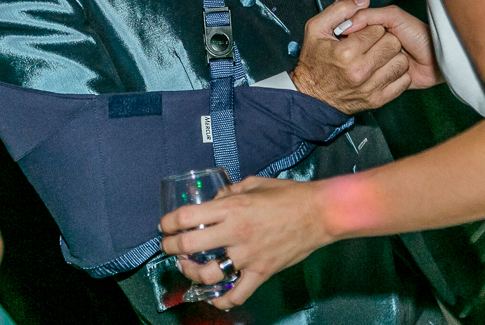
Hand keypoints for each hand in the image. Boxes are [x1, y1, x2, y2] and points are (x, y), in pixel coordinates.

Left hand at [160, 176, 328, 309]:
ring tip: (188, 268)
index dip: (169, 222)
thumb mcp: (256, 184)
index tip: (165, 225)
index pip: (188, 217)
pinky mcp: (261, 272)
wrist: (319, 213)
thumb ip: (231, 191)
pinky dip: (223, 301)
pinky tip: (215, 298)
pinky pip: (237, 294)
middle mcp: (236, 232)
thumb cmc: (290, 195)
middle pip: (190, 245)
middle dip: (172, 247)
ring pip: (207, 274)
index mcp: (233, 207)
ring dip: (191, 273)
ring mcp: (248, 256)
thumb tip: (215, 198)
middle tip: (169, 246)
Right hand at [290, 0, 411, 112]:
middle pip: (392, 44)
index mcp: (345, 52)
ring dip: (393, 57)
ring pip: (400, 62)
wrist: (312, 98)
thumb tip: (364, 1)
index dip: (371, 28)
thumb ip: (339, 10)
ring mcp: (370, 88)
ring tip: (379, 57)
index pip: (377, 29)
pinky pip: (402, 81)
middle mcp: (360, 71)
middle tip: (372, 44)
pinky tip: (385, 71)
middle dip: (384, 40)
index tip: (363, 34)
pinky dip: (398, 74)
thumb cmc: (313, 62)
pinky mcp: (377, 100)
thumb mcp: (316, 29)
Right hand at [343, 5, 441, 88]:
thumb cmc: (419, 35)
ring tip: (404, 57)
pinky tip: (404, 71)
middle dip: (384, 47)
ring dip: (391, 62)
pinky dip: (394, 77)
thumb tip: (346, 25)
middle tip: (399, 44)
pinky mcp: (384, 87)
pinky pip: (382, 82)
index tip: (382, 33)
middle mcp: (372, 54)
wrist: (439, 58)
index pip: (356, 35)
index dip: (366, 34)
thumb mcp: (395, 17)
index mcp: (371, 35)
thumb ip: (369, 15)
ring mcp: (377, 71)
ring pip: (374, 68)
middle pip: (365, 52)